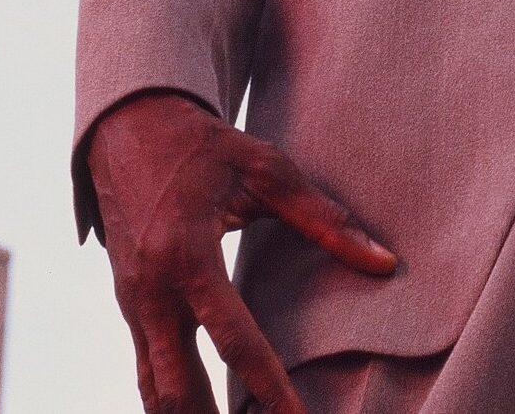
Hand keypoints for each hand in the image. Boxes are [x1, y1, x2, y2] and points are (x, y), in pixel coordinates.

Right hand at [88, 92, 396, 413]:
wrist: (129, 127)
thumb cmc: (204, 148)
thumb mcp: (267, 169)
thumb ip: (326, 219)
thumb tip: (385, 261)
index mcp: (188, 254)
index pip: (233, 338)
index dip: (267, 386)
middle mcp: (152, 290)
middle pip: (178, 385)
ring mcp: (133, 304)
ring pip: (155, 388)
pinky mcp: (129, 308)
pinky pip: (147, 370)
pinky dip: (171, 401)